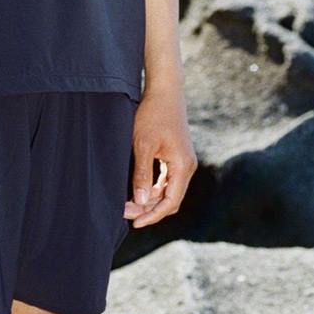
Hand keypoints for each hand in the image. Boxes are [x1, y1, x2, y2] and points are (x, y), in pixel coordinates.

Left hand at [123, 78, 196, 227]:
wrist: (165, 91)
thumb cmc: (153, 114)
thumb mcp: (143, 144)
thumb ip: (142, 174)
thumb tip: (139, 202)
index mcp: (182, 166)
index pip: (170, 202)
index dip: (152, 215)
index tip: (134, 222)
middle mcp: (187, 166)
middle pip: (170, 199)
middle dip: (149, 209)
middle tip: (127, 214)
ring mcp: (184, 161)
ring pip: (169, 190)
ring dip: (151, 199)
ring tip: (129, 205)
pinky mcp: (177, 156)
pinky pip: (168, 180)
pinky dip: (154, 188)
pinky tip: (139, 190)